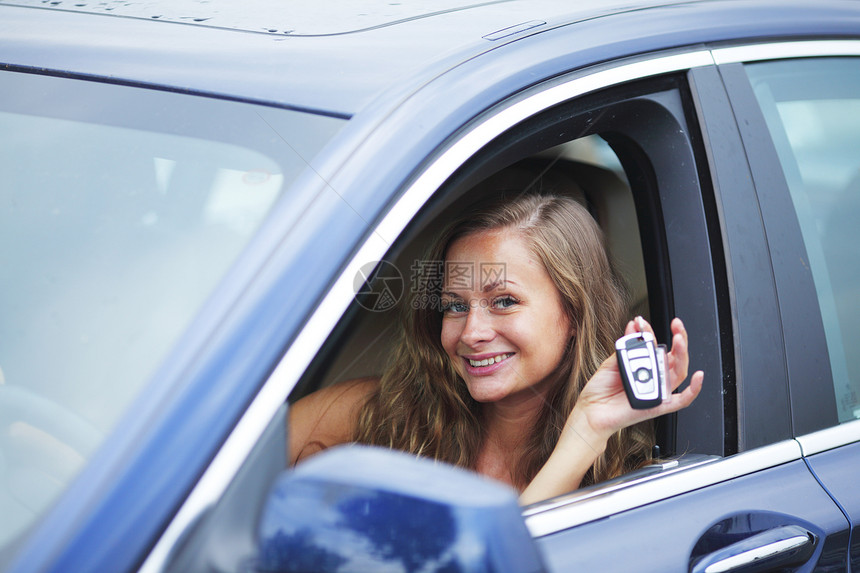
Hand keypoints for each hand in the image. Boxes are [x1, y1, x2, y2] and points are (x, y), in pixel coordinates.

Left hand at [565, 317, 703, 447]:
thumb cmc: (601, 391)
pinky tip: (698, 376)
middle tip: (676, 324)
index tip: (642, 321)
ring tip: (679, 338)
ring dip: (683, 354)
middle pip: (675, 357)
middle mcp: (654, 378)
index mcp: (645, 367)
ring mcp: (658, 391)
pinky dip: (694, 389)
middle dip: (679, 338)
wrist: (592, 411)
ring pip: (679, 372)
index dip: (651, 333)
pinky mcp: (659, 406)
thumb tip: (634, 328)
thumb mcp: (612, 363)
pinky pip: (682, 400)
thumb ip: (626, 349)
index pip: (656, 347)